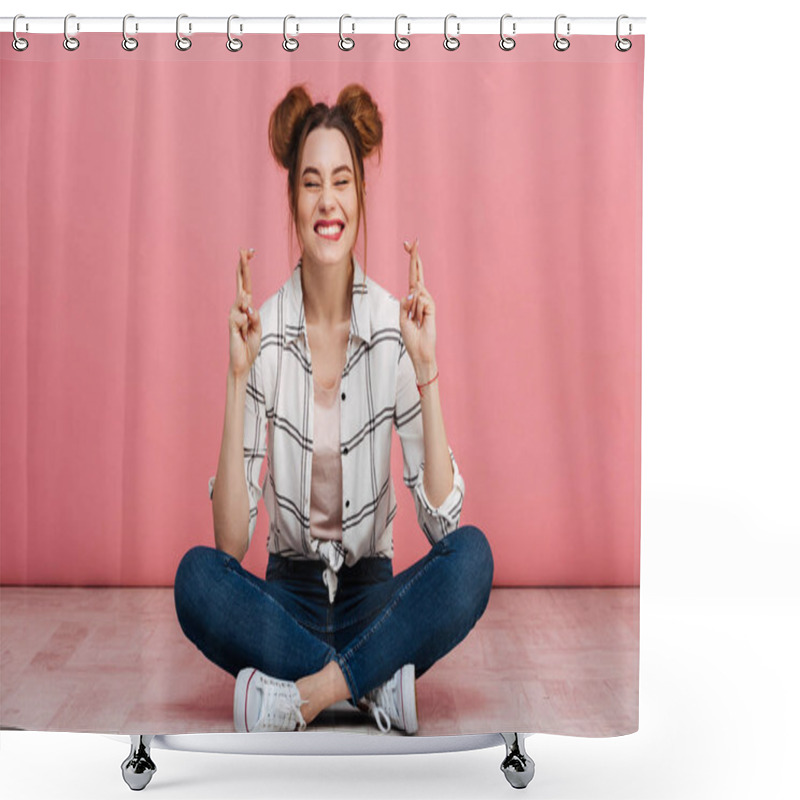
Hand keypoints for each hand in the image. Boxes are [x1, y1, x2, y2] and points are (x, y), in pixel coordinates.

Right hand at [229, 248, 261, 379]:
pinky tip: (244, 329)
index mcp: (245, 306)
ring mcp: (233, 316)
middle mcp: (237, 308)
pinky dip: (244, 321)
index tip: (249, 252)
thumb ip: (254, 317)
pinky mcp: (232, 327)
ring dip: (245, 301)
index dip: (246, 268)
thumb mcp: (257, 328)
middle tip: (243, 251)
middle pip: (240, 284)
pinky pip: (239, 318)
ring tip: (248, 307)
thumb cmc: (249, 343)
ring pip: (240, 301)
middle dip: (242, 267)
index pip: (245, 283)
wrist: (242, 361)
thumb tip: (248, 306)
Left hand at [399, 238, 436, 377]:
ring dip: (412, 308)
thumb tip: (414, 291)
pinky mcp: (432, 308)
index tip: (408, 245)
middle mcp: (421, 297)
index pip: (412, 276)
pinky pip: (420, 301)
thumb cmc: (411, 336)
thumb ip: (406, 304)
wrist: (420, 350)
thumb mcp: (402, 318)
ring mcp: (427, 301)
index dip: (411, 261)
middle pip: (417, 273)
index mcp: (412, 298)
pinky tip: (420, 320)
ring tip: (415, 320)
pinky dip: (417, 311)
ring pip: (416, 293)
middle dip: (414, 257)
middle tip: (413, 241)